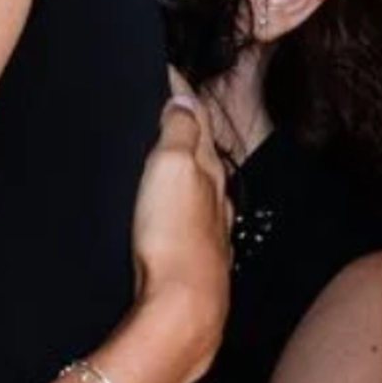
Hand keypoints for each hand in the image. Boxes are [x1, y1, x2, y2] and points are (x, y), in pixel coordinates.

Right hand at [129, 73, 232, 382]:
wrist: (182, 311)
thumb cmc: (173, 238)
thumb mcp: (171, 169)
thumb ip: (179, 132)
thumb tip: (183, 97)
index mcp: (208, 171)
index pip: (196, 120)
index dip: (180, 93)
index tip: (165, 70)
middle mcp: (216, 199)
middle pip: (203, 151)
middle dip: (188, 124)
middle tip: (168, 100)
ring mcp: (210, 231)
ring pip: (203, 184)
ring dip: (189, 161)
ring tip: (171, 148)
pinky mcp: (197, 259)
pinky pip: (195, 215)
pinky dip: (186, 198)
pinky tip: (179, 208)